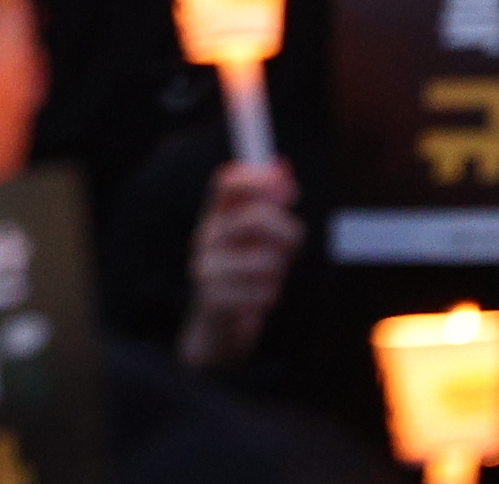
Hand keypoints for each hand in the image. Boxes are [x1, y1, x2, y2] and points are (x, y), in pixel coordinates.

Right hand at [177, 160, 301, 370]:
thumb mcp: (261, 238)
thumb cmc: (246, 276)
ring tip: (266, 281)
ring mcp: (206, 267)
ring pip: (265, 260)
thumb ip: (272, 205)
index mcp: (218, 214)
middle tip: (292, 248)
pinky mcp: (212, 299)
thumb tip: (282, 169)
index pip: (228, 181)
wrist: (217, 329)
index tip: (287, 189)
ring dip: (277, 273)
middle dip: (288, 232)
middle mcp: (206, 235)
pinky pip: (262, 293)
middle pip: (255, 217)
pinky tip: (256, 301)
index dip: (257, 177)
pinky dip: (269, 298)